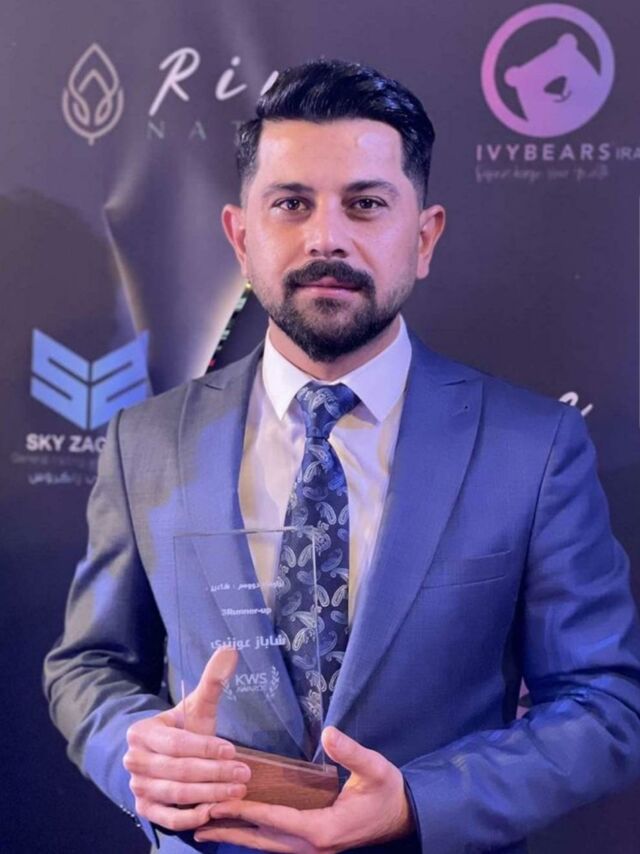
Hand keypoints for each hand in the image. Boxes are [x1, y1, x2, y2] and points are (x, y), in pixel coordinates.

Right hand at [123, 647, 250, 831]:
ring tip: (238, 790)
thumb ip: (212, 681)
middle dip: (215, 773)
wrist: (159, 756)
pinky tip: (213, 811)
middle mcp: (135, 760)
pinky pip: (168, 817)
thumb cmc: (183, 729)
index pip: (177, 743)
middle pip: (179, 770)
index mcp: (143, 732)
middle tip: (244, 773)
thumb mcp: (196, 706)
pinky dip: (190, 817)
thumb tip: (231, 650)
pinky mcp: (145, 809)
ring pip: (176, 794)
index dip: (206, 748)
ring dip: (210, 794)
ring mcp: (138, 786)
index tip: (232, 750)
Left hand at [193, 726, 413, 851]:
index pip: (279, 820)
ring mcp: (312, 850)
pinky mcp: (312, 846)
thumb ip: (352, 752)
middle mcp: (313, 846)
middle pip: (264, 839)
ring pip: (266, 845)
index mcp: (325, 829)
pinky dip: (253, 836)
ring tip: (204, 827)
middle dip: (231, 829)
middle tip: (199, 819)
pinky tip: (235, 828)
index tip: (223, 802)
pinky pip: (275, 844)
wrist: (403, 817)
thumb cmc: (388, 792)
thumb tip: (329, 733)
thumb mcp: (376, 768)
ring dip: (236, 835)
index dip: (250, 811)